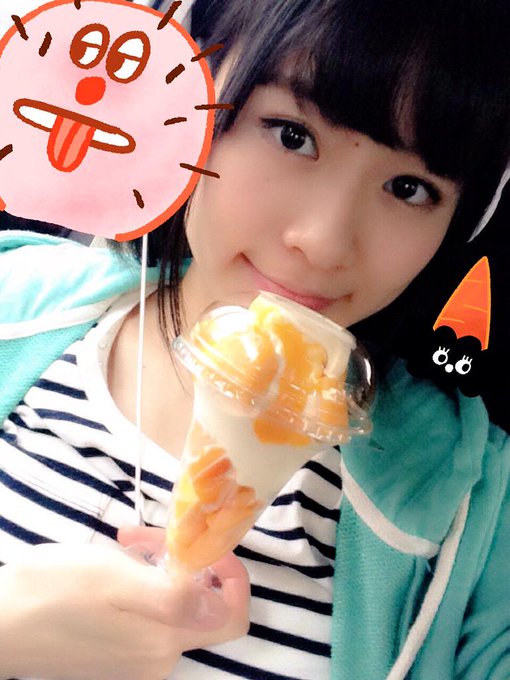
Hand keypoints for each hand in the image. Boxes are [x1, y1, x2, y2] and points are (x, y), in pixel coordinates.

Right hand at [0, 534, 248, 679]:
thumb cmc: (53, 592)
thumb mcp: (114, 578)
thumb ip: (172, 596)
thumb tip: (219, 602)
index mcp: (165, 640)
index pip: (232, 616)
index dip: (233, 577)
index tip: (209, 546)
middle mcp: (159, 657)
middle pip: (200, 600)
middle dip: (184, 559)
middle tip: (146, 535)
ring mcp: (138, 658)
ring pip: (173, 600)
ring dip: (158, 564)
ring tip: (125, 541)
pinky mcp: (118, 651)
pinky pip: (149, 610)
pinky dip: (141, 580)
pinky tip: (116, 560)